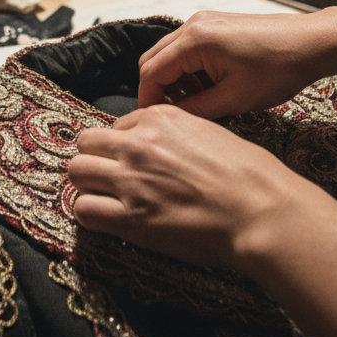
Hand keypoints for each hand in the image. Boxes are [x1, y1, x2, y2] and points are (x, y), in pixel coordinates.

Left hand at [68, 105, 301, 270]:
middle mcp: (139, 143)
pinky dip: (89, 213)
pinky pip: (83, 209)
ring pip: (76, 171)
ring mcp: (131, 179)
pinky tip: (106, 219)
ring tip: (104, 197)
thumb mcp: (209, 132)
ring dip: (87, 184)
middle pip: (87, 142)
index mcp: (160, 118)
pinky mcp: (130, 216)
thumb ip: (175, 133)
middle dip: (95, 159)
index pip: (118, 125)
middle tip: (109, 177)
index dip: (122, 145)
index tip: (133, 162)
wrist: (260, 209)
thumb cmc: (248, 174)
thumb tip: (160, 145)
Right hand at [137, 10, 329, 117]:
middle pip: (154, 60)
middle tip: (171, 117)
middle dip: (158, 90)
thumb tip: (169, 121)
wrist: (312, 43)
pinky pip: (188, 49)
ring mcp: (203, 22)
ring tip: (197, 105)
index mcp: (194, 40)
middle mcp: (192, 25)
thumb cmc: (279, 69)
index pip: (151, 72)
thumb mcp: (234, 99)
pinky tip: (209, 89)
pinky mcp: (215, 25)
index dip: (148, 100)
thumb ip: (196, 110)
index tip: (153, 124)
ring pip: (170, 55)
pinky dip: (189, 71)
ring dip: (175, 81)